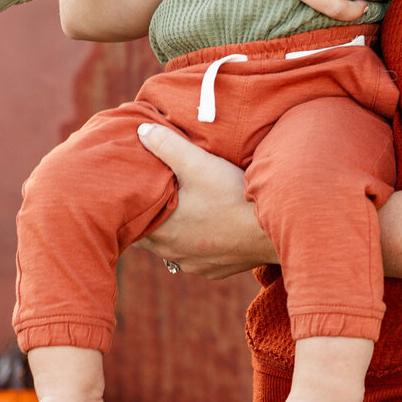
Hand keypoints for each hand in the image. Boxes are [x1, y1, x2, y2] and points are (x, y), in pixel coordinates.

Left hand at [135, 124, 276, 277]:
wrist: (271, 231)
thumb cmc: (232, 196)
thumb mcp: (198, 163)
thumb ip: (166, 145)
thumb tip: (142, 131)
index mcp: (161, 231)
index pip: (130, 224)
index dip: (131, 208)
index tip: (133, 194)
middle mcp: (173, 254)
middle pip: (150, 238)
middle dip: (152, 220)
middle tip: (158, 199)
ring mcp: (195, 264)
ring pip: (174, 249)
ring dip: (176, 233)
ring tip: (184, 212)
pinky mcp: (216, 270)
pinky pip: (198, 258)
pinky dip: (199, 244)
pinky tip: (209, 229)